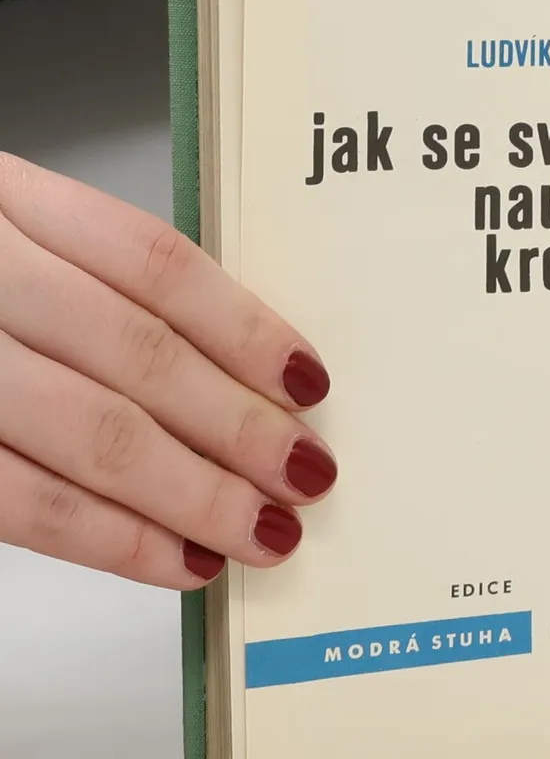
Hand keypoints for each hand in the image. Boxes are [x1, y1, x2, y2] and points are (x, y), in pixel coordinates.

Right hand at [0, 152, 335, 590]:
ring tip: (263, 531)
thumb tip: (238, 370)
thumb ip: (92, 286)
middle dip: (236, 427)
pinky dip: (109, 538)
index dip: (244, 328)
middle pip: (133, 355)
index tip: (309, 382)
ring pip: (88, 433)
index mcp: (0, 200)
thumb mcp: (7, 241)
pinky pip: (16, 500)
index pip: (152, 263)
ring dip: (192, 494)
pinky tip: (176, 558)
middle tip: (307, 474)